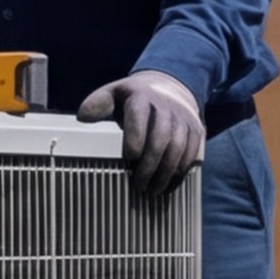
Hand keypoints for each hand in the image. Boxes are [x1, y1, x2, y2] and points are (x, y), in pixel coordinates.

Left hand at [93, 71, 205, 203]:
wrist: (171, 87)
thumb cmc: (136, 97)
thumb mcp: (115, 93)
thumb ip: (99, 104)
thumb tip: (82, 117)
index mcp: (142, 96)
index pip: (139, 117)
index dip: (135, 138)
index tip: (129, 160)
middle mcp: (167, 106)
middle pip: (161, 138)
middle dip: (150, 165)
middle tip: (139, 186)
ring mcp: (184, 119)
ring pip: (179, 149)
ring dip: (167, 174)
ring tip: (153, 192)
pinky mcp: (197, 131)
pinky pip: (193, 154)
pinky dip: (182, 173)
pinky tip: (169, 187)